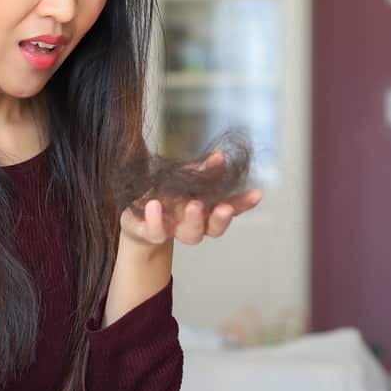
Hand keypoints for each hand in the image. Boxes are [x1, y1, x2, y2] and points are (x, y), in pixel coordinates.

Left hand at [119, 150, 262, 246]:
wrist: (134, 216)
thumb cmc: (163, 195)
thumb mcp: (182, 178)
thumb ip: (202, 171)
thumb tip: (220, 155)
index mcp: (205, 210)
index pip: (229, 208)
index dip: (243, 203)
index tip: (257, 193)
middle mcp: (193, 224)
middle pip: (213, 228)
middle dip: (220, 218)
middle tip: (223, 207)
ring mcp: (173, 231)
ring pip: (190, 234)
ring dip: (193, 220)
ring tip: (193, 204)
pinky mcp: (149, 233)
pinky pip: (155, 231)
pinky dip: (156, 219)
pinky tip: (154, 205)